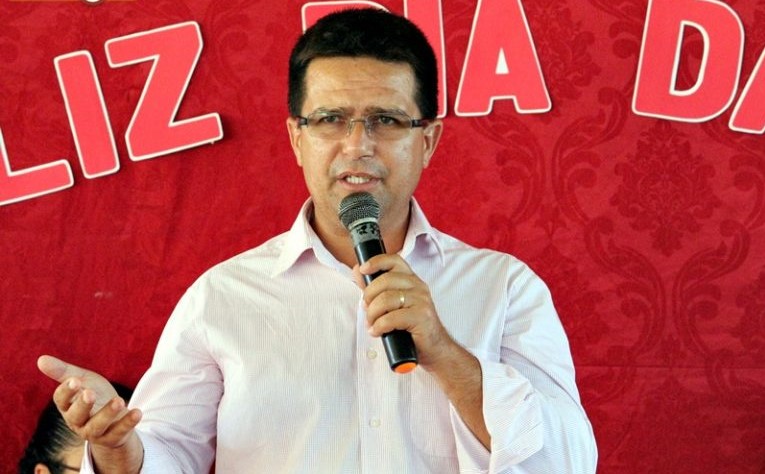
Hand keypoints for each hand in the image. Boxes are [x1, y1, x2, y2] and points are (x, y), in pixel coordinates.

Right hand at [37, 355, 143, 472]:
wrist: (114, 419)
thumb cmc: (95, 396)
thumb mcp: (83, 381)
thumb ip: (64, 372)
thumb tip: (40, 359)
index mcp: (68, 406)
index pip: (61, 400)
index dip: (66, 391)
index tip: (75, 381)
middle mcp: (78, 421)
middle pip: (76, 416)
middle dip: (83, 405)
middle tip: (89, 393)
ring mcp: (95, 432)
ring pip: (97, 426)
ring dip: (107, 414)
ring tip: (119, 401)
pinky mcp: (113, 437)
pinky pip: (119, 432)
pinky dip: (128, 422)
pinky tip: (137, 412)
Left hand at [353, 254, 457, 370]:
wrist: (435, 348)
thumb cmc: (411, 326)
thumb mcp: (393, 304)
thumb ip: (376, 288)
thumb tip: (357, 271)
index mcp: (411, 280)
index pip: (394, 261)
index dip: (376, 262)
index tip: (362, 270)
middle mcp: (418, 286)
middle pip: (385, 280)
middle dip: (369, 297)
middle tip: (367, 310)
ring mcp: (421, 300)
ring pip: (386, 299)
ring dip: (372, 314)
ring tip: (372, 324)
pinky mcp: (421, 316)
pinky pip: (391, 318)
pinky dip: (379, 326)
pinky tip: (377, 332)